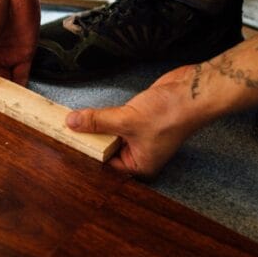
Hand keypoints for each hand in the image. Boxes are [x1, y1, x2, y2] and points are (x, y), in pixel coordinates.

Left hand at [65, 66, 204, 176]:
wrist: (193, 90)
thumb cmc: (171, 113)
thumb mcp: (127, 120)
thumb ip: (98, 122)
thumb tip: (73, 123)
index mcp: (140, 164)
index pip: (106, 166)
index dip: (87, 156)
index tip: (65, 148)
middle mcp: (140, 153)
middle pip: (106, 150)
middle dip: (89, 140)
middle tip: (64, 134)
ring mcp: (140, 135)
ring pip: (109, 134)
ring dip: (95, 127)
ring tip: (71, 123)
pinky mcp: (139, 118)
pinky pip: (116, 120)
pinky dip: (105, 116)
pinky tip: (89, 113)